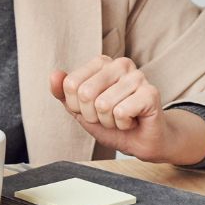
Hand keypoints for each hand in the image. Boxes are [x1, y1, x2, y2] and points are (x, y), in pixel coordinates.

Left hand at [48, 56, 204, 164]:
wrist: (143, 140)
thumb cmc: (114, 123)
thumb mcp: (81, 110)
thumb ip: (64, 93)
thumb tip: (54, 75)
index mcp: (102, 63)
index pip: (70, 84)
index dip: (77, 107)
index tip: (93, 110)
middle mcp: (120, 64)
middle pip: (85, 93)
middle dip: (93, 115)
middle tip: (108, 117)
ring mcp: (137, 76)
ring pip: (103, 104)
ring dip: (109, 121)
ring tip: (121, 119)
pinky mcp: (150, 93)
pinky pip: (121, 113)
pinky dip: (123, 125)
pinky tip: (132, 121)